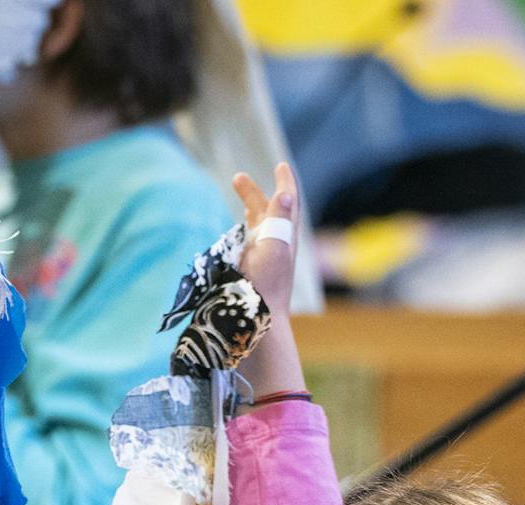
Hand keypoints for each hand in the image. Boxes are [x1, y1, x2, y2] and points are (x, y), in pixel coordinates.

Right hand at [233, 162, 298, 314]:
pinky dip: (246, 226)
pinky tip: (240, 225)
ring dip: (250, 205)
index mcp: (284, 236)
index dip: (285, 183)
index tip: (282, 165)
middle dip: (256, 192)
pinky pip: (250, 239)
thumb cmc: (266, 285)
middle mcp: (276, 243)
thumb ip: (279, 220)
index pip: (287, 203)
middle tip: (237, 177)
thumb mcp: (274, 248)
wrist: (261, 320)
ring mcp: (264, 255)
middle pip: (268, 210)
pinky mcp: (252, 267)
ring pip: (258, 223)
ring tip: (239, 191)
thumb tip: (286, 194)